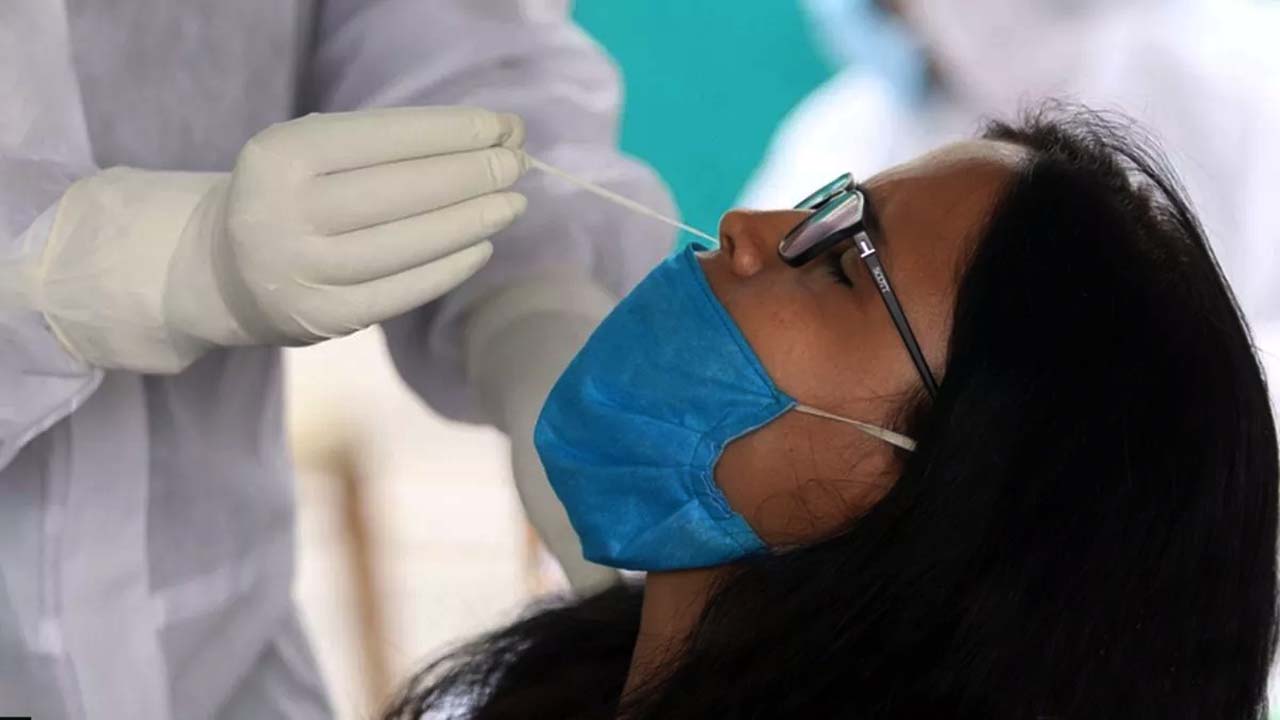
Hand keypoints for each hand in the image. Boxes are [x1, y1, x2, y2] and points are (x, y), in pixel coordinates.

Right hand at [20, 106, 527, 372]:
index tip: (502, 126)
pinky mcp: (324, 319)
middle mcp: (282, 213)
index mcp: (279, 155)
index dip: (451, 131)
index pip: (384, 137)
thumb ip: (393, 144)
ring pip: (407, 244)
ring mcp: (301, 272)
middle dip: (472, 174)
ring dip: (471, 221)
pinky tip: (482, 247)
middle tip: (518, 163)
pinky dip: (449, 268)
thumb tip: (496, 135)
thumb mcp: (316, 152)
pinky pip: (402, 291)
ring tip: (511, 202)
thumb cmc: (293, 194)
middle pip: (402, 191)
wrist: (225, 268)